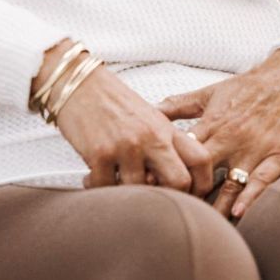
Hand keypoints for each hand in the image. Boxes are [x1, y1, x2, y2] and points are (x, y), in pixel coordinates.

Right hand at [36, 42, 214, 195]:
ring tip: (114, 183)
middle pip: (179, 182)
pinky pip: (106, 187)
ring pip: (140, 191)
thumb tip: (175, 179)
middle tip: (153, 198)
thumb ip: (164, 144)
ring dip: (127, 194)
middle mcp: (150, 137)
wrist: (77, 82)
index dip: (202, 184)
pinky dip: (98, 187)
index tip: (191, 194)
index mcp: (165, 128)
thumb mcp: (148, 117)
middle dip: (170, 197)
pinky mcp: (99, 153)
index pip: (201, 160)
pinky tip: (92, 179)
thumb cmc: (110, 100)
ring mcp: (125, 146)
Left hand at [157, 47, 279, 218]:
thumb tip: (147, 111)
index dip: (165, 168)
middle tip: (173, 209)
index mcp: (211, 123)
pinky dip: (251, 197)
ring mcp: (255, 148)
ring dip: (216, 204)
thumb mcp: (209, 92)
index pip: (182, 151)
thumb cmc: (248, 86)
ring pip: (230, 181)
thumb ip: (178, 105)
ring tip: (204, 223)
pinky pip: (263, 180)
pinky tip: (240, 212)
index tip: (151, 185)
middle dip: (187, 191)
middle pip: (202, 170)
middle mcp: (231, 137)